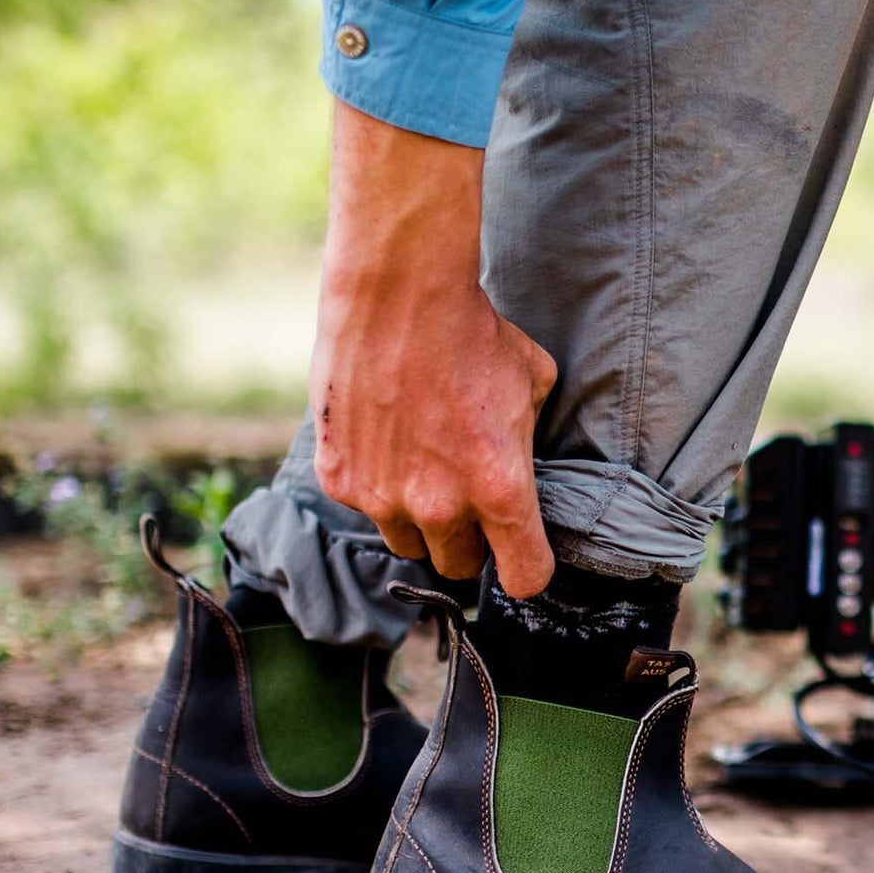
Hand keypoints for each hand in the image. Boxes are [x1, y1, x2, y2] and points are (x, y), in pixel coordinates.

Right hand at [309, 102, 557, 594]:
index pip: (524, 578)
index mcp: (502, 489)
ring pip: (408, 544)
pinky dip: (376, 485)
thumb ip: (529, 441)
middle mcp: (440, 506)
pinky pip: (365, 506)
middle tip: (468, 499)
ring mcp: (383, 497)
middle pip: (459, 567)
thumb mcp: (533, 385)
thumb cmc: (476, 334)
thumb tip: (525, 462)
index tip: (523, 555)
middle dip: (470, 542)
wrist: (399, 294)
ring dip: (419, 521)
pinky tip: (385, 440)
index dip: (528, 568)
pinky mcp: (340, 480)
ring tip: (423, 467)